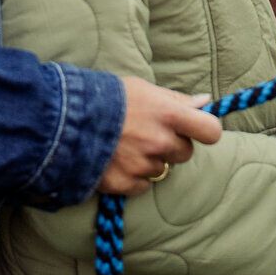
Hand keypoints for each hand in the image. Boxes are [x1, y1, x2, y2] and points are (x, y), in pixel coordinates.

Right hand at [97, 77, 222, 196]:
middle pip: (184, 153)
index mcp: (169, 115)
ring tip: (127, 145)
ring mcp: (143, 165)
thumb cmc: (107, 98)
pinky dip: (134, 177)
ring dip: (150, 161)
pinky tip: (118, 161)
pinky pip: (143, 185)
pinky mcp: (125, 184)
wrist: (65, 121)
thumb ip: (176, 99)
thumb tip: (204, 101)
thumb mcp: (143, 89)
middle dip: (172, 146)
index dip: (205, 131)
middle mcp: (160, 142)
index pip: (210, 131)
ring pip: (162, 169)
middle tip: (149, 134)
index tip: (197, 129)